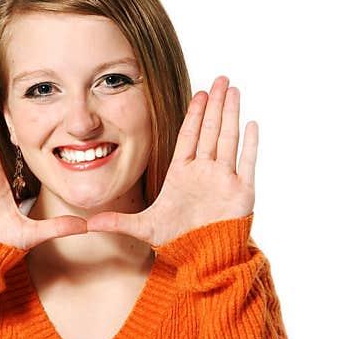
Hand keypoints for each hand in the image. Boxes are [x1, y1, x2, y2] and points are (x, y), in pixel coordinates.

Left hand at [86, 76, 257, 246]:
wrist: (202, 259)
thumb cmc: (176, 241)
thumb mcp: (143, 227)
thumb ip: (117, 222)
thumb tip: (86, 224)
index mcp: (182, 174)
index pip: (189, 137)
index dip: (194, 114)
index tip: (198, 93)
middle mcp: (205, 172)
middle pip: (210, 131)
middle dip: (215, 104)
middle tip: (220, 78)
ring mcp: (224, 180)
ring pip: (228, 140)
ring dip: (231, 115)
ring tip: (233, 90)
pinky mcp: (241, 193)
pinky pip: (246, 163)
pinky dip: (250, 144)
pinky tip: (251, 123)